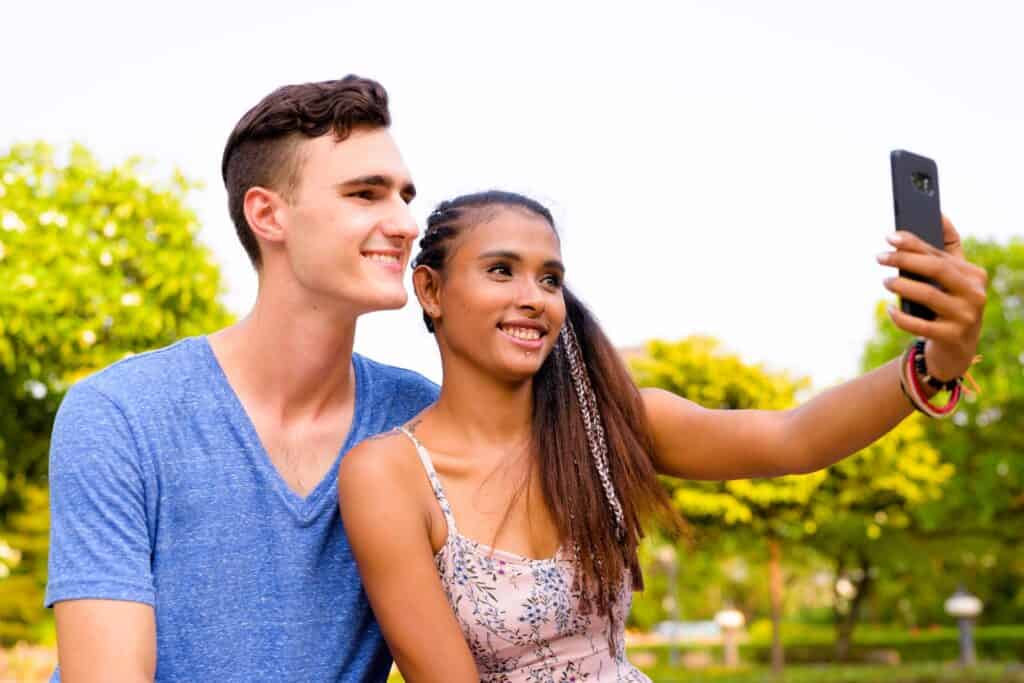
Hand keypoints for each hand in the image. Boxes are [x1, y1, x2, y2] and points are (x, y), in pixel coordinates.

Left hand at [877, 215, 986, 380]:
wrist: (955, 350)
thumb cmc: (949, 304)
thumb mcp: (952, 278)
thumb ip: (946, 248)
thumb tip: (939, 215)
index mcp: (973, 275)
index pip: (939, 254)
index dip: (913, 243)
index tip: (889, 237)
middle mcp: (974, 294)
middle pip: (936, 269)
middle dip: (905, 260)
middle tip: (880, 257)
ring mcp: (966, 317)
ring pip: (928, 295)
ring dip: (901, 286)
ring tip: (885, 281)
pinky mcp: (952, 337)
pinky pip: (920, 325)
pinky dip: (900, 317)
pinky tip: (889, 310)